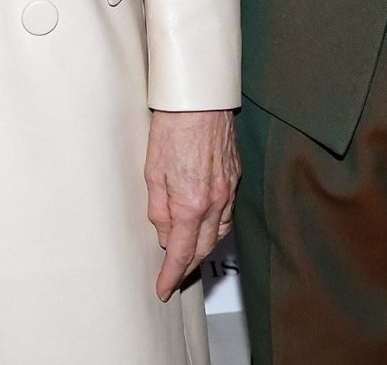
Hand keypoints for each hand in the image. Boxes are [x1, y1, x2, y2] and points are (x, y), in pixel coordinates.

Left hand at [144, 108, 237, 299]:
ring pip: (219, 232)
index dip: (171, 275)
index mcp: (191, 204)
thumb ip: (159, 210)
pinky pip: (227, 212)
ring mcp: (228, 189)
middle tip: (173, 276)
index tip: (164, 288)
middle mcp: (215, 201)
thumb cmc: (172, 127)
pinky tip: (207, 225)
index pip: (182, 252)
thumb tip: (166, 235)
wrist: (199, 99)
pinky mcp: (234, 176)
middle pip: (204, 248)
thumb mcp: (151, 173)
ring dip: (204, 248)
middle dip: (188, 266)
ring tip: (189, 254)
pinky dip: (216, 226)